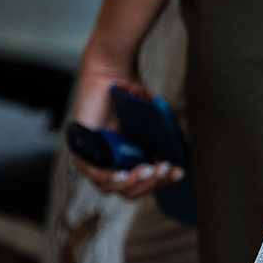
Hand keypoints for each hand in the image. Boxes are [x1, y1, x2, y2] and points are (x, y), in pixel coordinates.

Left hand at [67, 52, 183, 197]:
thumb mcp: (155, 128)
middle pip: (127, 191)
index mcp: (128, 161)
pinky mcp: (80, 148)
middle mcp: (109, 163)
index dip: (160, 184)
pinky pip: (92, 173)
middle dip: (149, 185)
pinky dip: (109, 177)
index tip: (178, 172)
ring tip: (149, 170)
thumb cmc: (134, 96)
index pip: (141, 186)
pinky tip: (125, 173)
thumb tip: (182, 168)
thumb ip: (165, 148)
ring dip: (133, 182)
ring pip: (110, 187)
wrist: (114, 72)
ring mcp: (93, 158)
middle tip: (164, 169)